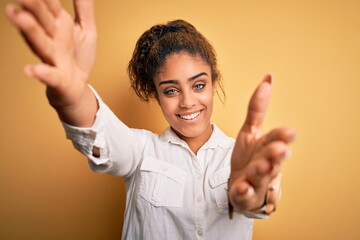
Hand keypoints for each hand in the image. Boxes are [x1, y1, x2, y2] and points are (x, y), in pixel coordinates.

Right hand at [5, 0, 96, 108]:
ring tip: (18, 17)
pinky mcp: (57, 78)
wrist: (78, 85)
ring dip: (30, 31)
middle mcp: (53, 39)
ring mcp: (53, 58)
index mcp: (60, 25)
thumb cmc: (78, 55)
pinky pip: (49, 75)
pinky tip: (31, 70)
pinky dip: (41, 73)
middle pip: (42, 21)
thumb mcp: (86, 28)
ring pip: (40, 44)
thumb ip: (84, 8)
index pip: (50, 5)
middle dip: (33, 7)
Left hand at [228, 75, 295, 211]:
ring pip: (260, 176)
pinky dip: (244, 191)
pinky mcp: (245, 194)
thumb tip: (268, 77)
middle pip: (273, 158)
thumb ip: (257, 107)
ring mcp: (256, 180)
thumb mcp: (250, 130)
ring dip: (262, 170)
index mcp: (267, 147)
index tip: (290, 132)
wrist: (241, 184)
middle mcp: (266, 163)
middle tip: (279, 149)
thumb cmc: (249, 156)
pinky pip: (244, 193)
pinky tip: (242, 188)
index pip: (276, 139)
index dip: (282, 136)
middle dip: (276, 154)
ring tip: (262, 165)